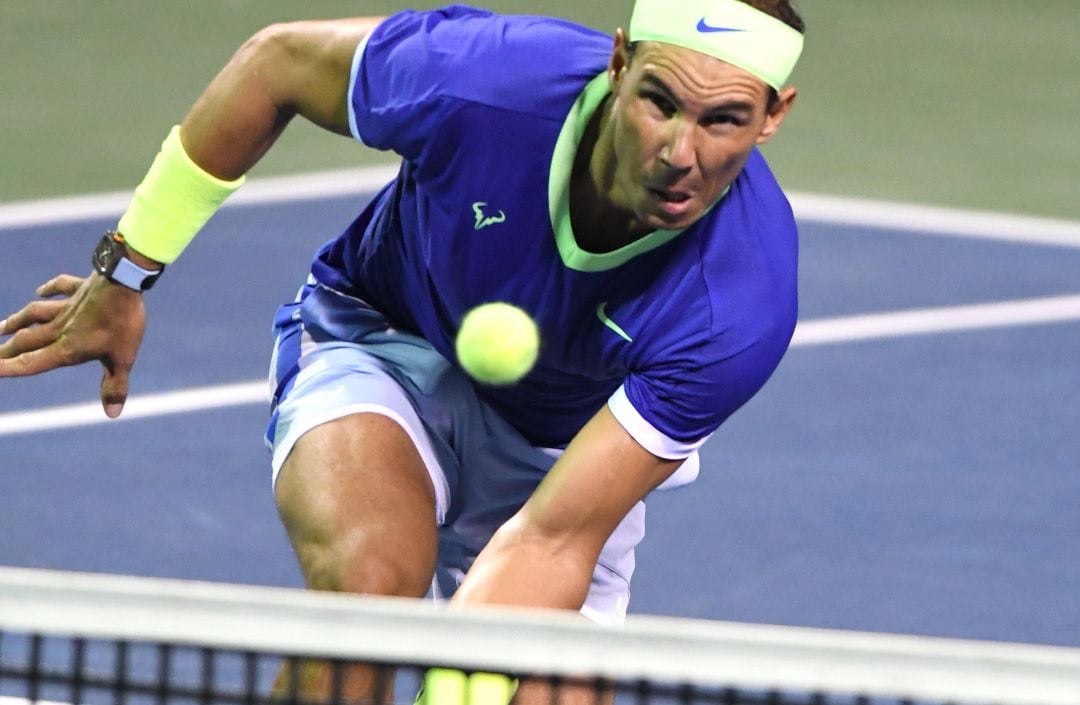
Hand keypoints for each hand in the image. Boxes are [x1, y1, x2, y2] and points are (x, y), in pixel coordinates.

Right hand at [0, 272, 146, 417]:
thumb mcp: (122, 359)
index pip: (32, 363)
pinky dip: (48, 289)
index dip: (10, 369)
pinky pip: (59, 287)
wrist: (124, 283)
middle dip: (7, 350)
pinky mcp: (79, 288)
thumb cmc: (123, 324)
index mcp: (67, 348)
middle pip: (27, 340)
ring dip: (17, 321)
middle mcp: (60, 328)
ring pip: (35, 314)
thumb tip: (112, 414)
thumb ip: (115, 386)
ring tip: (2, 328)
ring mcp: (68, 306)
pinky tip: (40, 290)